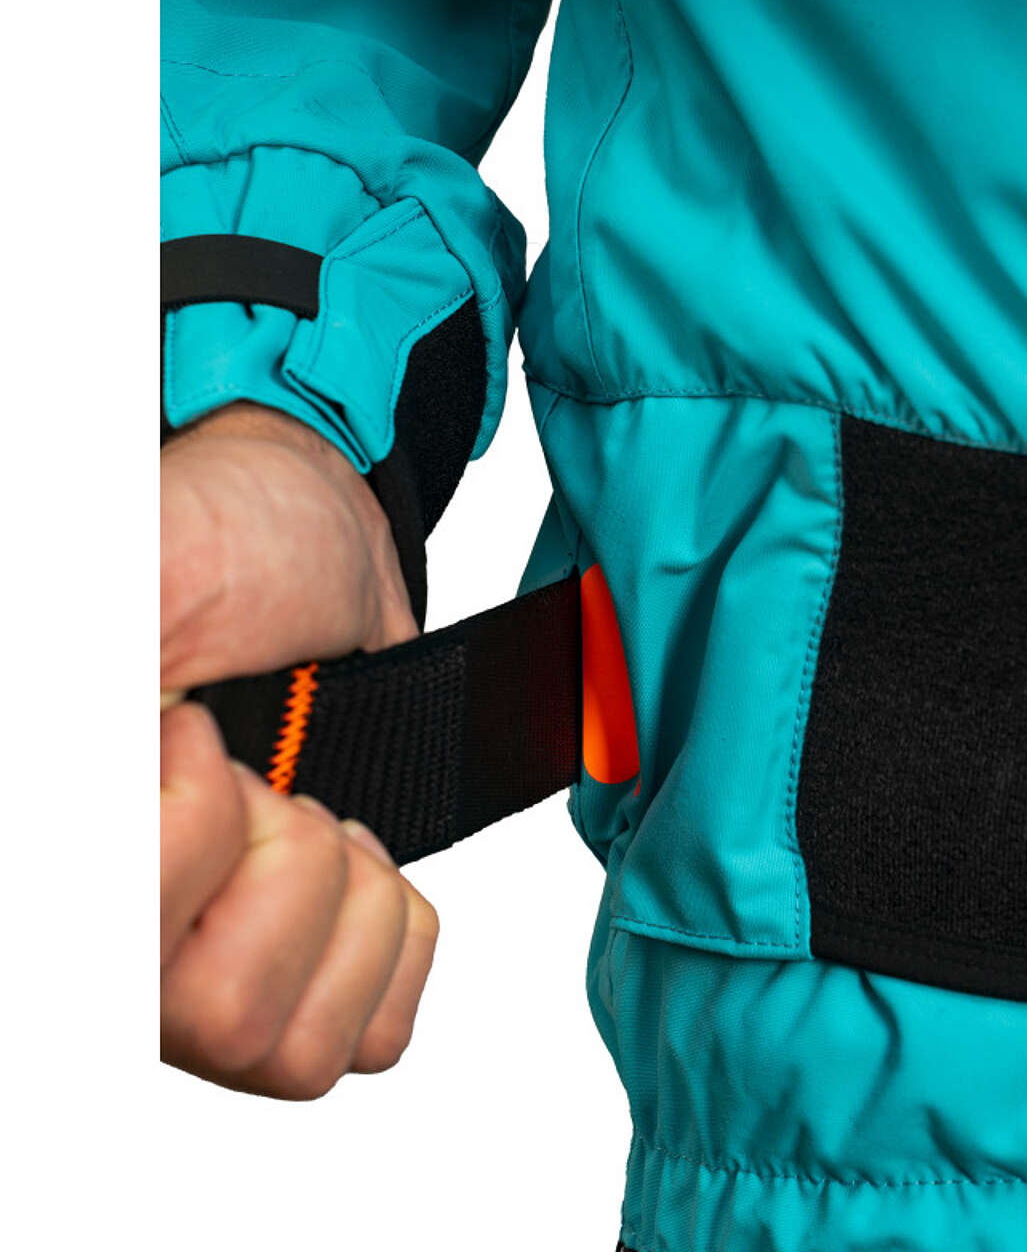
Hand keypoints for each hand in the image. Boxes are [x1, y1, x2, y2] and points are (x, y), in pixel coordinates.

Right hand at [161, 404, 435, 1097]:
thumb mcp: (144, 574)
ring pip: (290, 1047)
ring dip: (342, 891)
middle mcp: (129, 942)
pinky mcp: (315, 970)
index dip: (188, 829)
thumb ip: (114, 679)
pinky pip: (371, 1037)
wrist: (317, 535)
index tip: (193, 729)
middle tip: (263, 773)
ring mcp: (213, 974)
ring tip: (312, 807)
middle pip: (218, 1020)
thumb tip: (152, 751)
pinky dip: (397, 935)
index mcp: (75, 857)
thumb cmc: (219, 543)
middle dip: (279, 855)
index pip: (119, 944)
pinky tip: (363, 864)